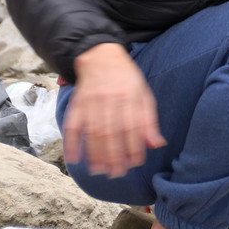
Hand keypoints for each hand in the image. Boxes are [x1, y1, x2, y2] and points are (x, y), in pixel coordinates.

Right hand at [63, 42, 165, 176]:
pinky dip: (72, 142)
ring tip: (99, 171)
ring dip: (95, 153)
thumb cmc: (127, 79)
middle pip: (112, 132)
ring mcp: (91, 101)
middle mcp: (110, 99)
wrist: (101, 56)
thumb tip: (157, 144)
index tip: (134, 164)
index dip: (133, 146)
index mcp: (130, 96)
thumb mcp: (143, 94)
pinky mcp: (77, 103)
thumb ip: (149, 120)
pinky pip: (72, 124)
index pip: (132, 126)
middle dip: (114, 155)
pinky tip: (74, 158)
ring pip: (93, 131)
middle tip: (116, 173)